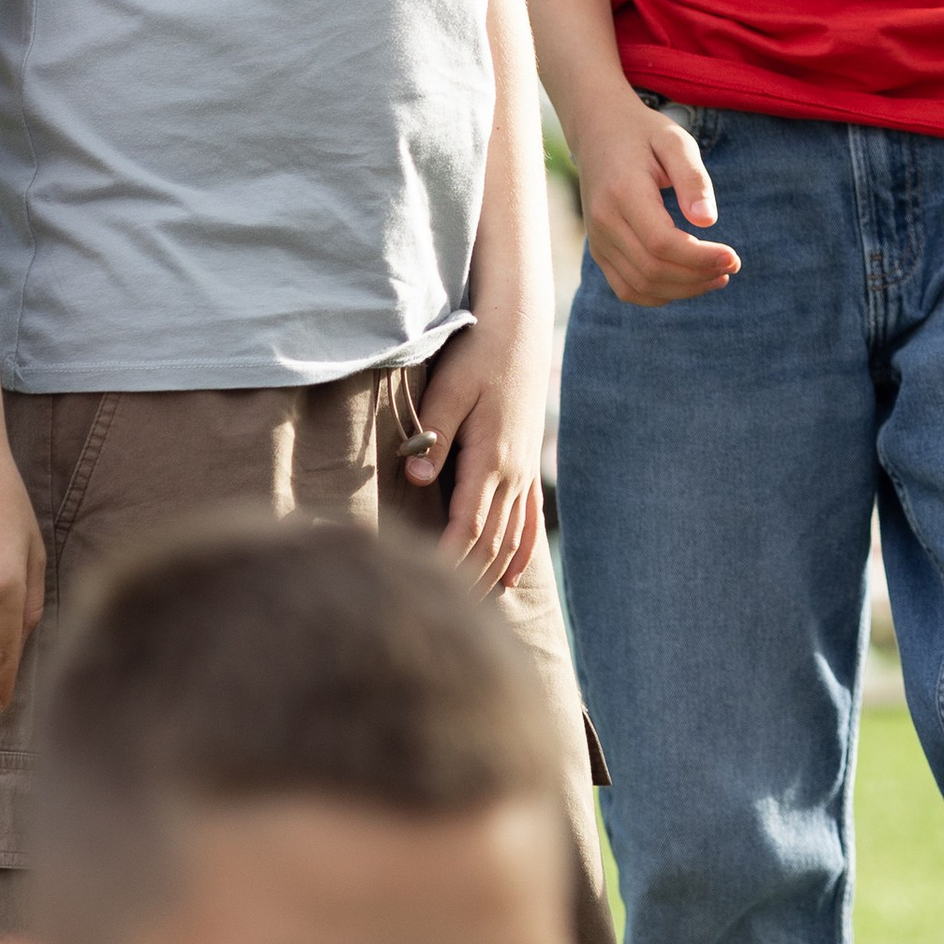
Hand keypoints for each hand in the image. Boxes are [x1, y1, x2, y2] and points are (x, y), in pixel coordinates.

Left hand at [404, 320, 545, 590]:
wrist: (522, 327)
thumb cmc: (480, 352)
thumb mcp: (450, 388)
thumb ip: (433, 434)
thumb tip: (416, 478)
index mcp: (491, 457)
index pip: (469, 527)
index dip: (449, 562)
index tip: (426, 588)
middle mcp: (513, 471)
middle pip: (490, 543)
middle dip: (467, 580)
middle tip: (440, 616)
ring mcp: (523, 469)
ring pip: (510, 537)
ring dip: (490, 574)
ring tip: (469, 610)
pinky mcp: (526, 462)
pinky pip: (527, 520)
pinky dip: (518, 552)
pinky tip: (509, 578)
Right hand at [572, 89, 741, 305]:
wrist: (598, 130)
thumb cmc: (644, 134)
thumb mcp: (675, 141)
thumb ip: (693, 179)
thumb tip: (708, 221)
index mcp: (623, 192)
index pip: (662, 243)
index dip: (700, 258)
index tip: (733, 257)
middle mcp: (604, 221)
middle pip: (652, 269)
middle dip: (698, 276)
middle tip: (731, 266)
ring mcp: (597, 239)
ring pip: (640, 285)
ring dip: (684, 289)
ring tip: (717, 276)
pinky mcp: (599, 250)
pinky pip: (627, 288)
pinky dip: (659, 294)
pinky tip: (688, 282)